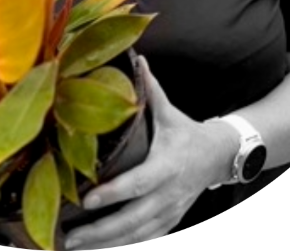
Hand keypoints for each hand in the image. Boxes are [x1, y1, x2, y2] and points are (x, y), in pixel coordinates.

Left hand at [64, 56, 236, 248]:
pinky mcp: (170, 223)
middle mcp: (168, 194)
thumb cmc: (186, 132)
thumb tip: (138, 57)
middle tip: (71, 235)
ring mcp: (171, 213)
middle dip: (101, 231)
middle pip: (133, 220)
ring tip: (76, 247)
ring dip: (107, 245)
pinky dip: (124, 249)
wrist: (218, 157)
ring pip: (137, 236)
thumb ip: (151, 89)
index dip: (113, 193)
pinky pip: (147, 241)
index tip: (85, 199)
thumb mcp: (169, 112)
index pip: (137, 183)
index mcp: (166, 165)